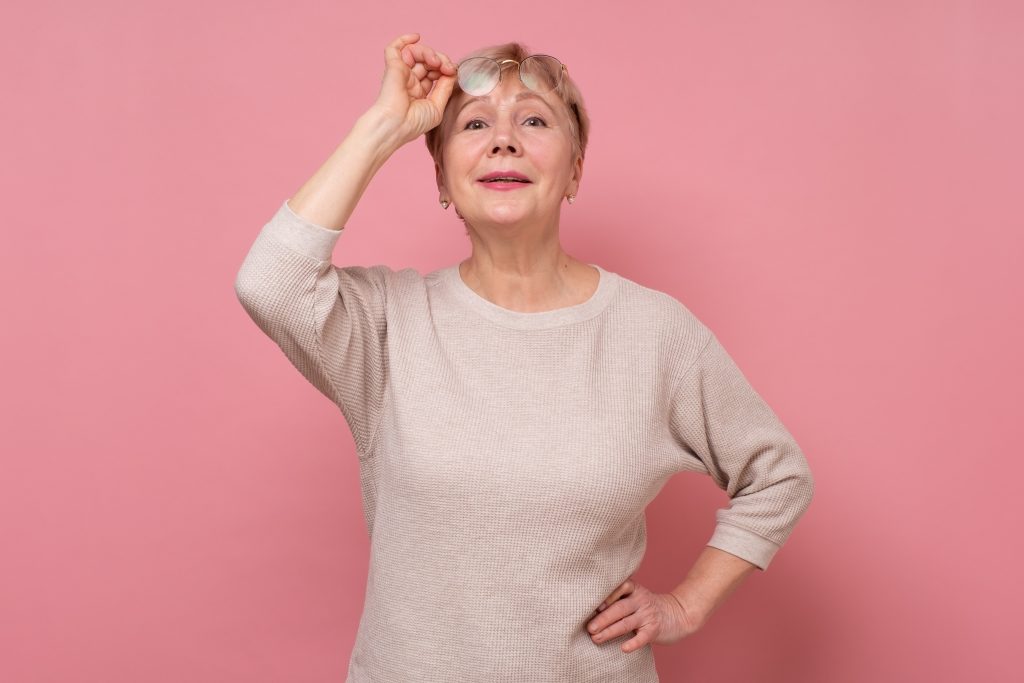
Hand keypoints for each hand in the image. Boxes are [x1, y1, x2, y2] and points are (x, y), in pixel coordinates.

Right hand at [370, 33, 457, 147]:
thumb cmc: (414, 123)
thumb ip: (445, 88)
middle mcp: (410, 81)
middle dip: (441, 61)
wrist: (396, 125)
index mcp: (420, 92)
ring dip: (429, 53)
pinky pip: (395, 47)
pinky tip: (416, 37)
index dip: (446, 69)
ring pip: (417, 53)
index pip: (435, 73)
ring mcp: (401, 73)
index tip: (453, 72)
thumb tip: (452, 72)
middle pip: (428, 62)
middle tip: (447, 67)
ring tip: (435, 62)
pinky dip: (404, 39)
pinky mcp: (393, 67)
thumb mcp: (437, 106)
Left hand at [586, 577, 703, 651]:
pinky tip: (624, 648)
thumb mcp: (636, 596)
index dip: (607, 596)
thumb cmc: (648, 607)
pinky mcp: (655, 630)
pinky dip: (633, 643)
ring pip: (627, 623)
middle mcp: (641, 601)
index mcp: (634, 590)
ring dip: (610, 631)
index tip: (594, 606)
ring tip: (596, 638)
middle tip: (589, 628)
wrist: (679, 614)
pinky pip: (643, 637)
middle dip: (603, 618)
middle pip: (619, 608)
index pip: (620, 588)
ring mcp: (648, 616)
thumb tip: (591, 610)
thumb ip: (618, 599)